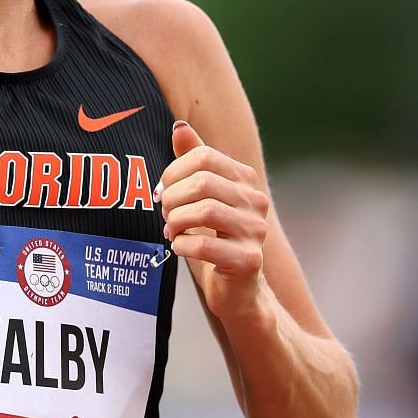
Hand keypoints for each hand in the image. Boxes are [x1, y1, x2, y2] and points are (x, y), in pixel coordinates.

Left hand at [157, 118, 268, 319]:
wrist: (235, 289)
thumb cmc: (213, 239)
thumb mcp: (200, 198)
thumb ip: (192, 163)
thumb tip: (179, 127)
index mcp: (244, 180)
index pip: (203, 157)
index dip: (174, 172)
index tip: (162, 192)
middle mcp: (256, 202)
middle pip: (203, 182)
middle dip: (172, 198)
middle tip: (164, 214)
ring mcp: (255, 231)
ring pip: (205, 211)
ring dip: (176, 221)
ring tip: (171, 231)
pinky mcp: (248, 260)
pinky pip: (205, 245)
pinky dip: (182, 245)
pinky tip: (179, 247)